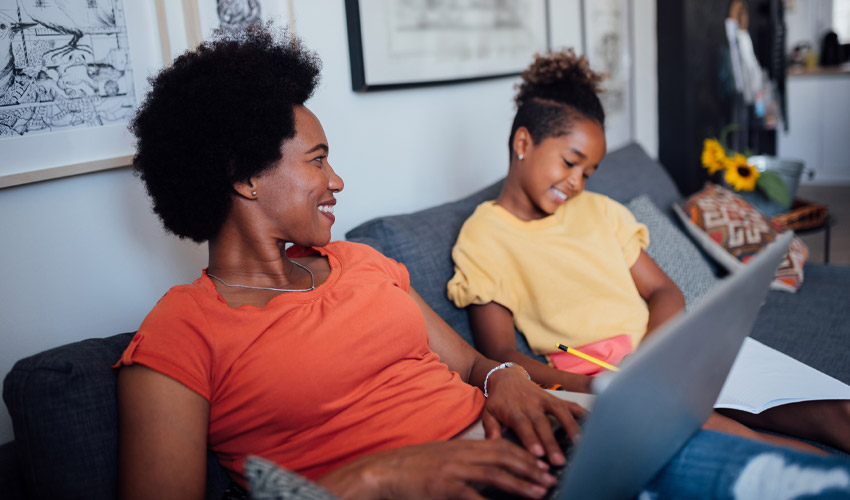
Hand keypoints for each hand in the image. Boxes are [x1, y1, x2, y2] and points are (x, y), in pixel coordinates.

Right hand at [317, 439, 556, 499]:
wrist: (383, 471)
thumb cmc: (412, 468)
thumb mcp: (443, 458)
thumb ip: (465, 462)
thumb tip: (490, 472)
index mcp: (462, 447)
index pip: (501, 446)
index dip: (524, 454)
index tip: (541, 464)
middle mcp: (462, 455)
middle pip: (504, 457)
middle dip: (530, 468)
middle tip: (550, 479)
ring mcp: (453, 471)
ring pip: (495, 475)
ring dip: (521, 484)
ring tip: (540, 493)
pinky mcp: (444, 487)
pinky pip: (473, 497)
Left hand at [482, 366, 585, 466]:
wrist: (507, 377)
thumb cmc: (498, 400)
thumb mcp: (488, 412)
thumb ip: (490, 428)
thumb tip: (492, 443)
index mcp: (514, 410)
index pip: (523, 426)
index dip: (531, 439)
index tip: (538, 454)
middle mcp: (531, 404)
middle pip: (542, 424)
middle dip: (551, 442)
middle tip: (558, 459)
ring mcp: (545, 400)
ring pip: (559, 412)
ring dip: (570, 427)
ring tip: (579, 443)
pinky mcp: (555, 398)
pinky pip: (570, 404)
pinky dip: (582, 412)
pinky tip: (593, 423)